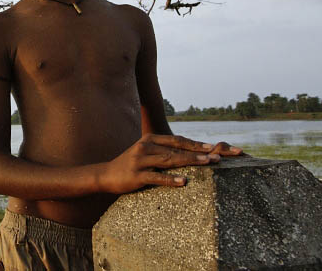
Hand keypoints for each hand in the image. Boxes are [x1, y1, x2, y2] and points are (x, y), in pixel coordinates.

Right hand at [100, 133, 242, 193]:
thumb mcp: (144, 152)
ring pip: (169, 160)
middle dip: (197, 152)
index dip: (195, 144)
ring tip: (206, 163)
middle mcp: (145, 146)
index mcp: (149, 139)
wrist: (105, 174)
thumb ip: (162, 150)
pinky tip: (183, 181)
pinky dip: (171, 179)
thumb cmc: (130, 164)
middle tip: (215, 156)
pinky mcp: (136, 175)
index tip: (212, 148)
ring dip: (189, 161)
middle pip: (176, 148)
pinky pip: (156, 177)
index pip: (177, 140)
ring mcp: (140, 160)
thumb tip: (186, 151)